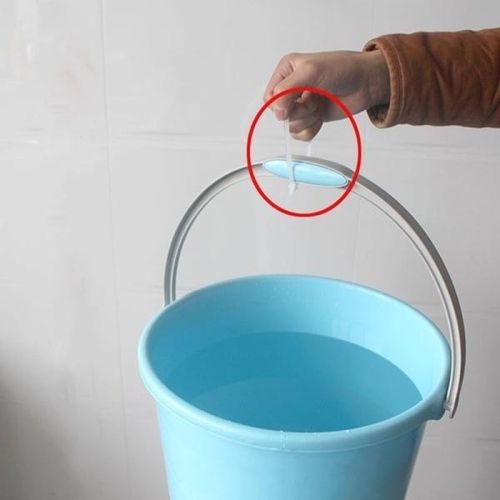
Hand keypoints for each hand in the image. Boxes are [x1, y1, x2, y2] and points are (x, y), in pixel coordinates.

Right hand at [264, 50, 389, 139]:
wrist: (366, 83)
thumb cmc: (343, 69)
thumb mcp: (312, 72)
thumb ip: (288, 89)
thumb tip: (276, 111)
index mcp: (286, 71)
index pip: (269, 97)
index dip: (281, 104)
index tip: (297, 100)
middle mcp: (291, 88)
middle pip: (279, 114)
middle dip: (299, 110)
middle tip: (315, 98)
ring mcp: (301, 105)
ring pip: (291, 126)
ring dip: (307, 119)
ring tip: (320, 105)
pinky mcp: (311, 118)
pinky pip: (300, 134)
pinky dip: (311, 129)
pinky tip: (321, 118)